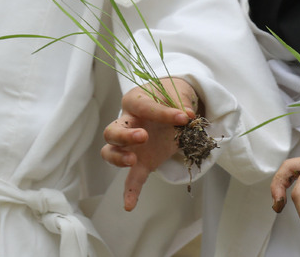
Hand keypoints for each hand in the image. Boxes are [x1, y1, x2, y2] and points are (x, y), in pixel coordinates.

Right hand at [102, 78, 197, 210]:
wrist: (173, 104)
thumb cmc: (170, 95)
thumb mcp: (178, 92)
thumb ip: (182, 102)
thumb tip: (188, 116)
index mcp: (134, 101)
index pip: (144, 107)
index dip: (164, 113)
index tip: (184, 117)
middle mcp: (127, 122)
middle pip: (112, 131)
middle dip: (124, 135)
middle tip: (144, 136)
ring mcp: (131, 144)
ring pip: (111, 153)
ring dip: (118, 158)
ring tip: (133, 161)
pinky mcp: (142, 161)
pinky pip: (131, 178)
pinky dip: (130, 191)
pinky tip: (129, 206)